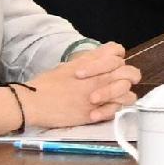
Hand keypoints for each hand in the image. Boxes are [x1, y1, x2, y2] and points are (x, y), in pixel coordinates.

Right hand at [14, 43, 139, 130]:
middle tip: (114, 84)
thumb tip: (104, 56)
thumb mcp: (68, 65)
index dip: (116, 58)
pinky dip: (111, 111)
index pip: (117, 51)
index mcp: (91, 62)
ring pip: (129, 93)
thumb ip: (89, 60)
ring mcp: (100, 95)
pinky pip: (117, 111)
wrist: (32, 103)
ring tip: (105, 100)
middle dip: (127, 77)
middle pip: (130, 73)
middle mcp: (100, 77)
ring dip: (121, 96)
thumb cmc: (46, 85)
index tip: (110, 66)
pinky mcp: (96, 113)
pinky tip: (96, 112)